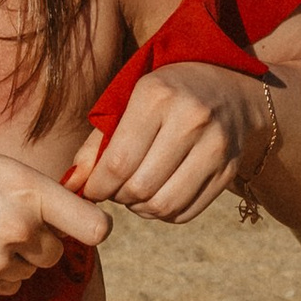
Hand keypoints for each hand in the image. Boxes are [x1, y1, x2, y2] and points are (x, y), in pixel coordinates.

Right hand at [0, 146, 109, 297]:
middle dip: (39, 242)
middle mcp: (18, 227)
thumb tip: (76, 219)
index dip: (91, 229)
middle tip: (3, 221)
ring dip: (15, 259)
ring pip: (31, 271)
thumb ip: (35, 192)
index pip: (92, 226)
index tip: (83, 228)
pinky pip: (7, 286)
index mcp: (26, 188)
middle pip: (57, 252)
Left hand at [64, 60, 275, 223]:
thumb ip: (98, 142)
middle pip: (140, 187)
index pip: (118, 162)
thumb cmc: (166, 93)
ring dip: (140, 209)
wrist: (228, 86)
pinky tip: (158, 196)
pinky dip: (164, 214)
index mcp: (157, 96)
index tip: (92, 189)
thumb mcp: (129, 100)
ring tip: (134, 194)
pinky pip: (187, 212)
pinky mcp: (229, 169)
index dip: (98, 186)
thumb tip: (71, 186)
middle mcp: (191, 119)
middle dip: (118, 197)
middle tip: (114, 189)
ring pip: (164, 205)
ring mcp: (216, 146)